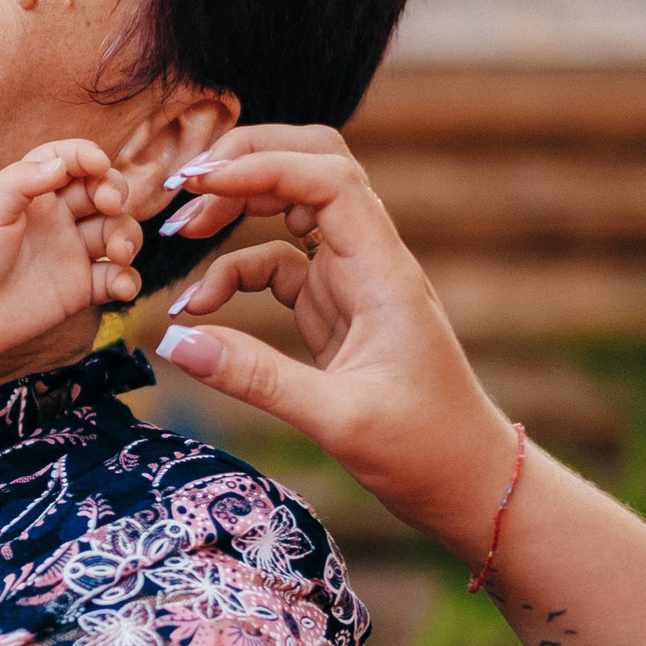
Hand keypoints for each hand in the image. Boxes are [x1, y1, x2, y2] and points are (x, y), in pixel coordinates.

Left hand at [0, 140, 143, 385]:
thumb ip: (24, 180)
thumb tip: (62, 164)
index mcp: (33, 189)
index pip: (70, 160)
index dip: (88, 156)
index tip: (97, 163)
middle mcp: (57, 216)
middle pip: (103, 192)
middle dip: (115, 191)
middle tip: (109, 203)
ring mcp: (70, 251)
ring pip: (116, 232)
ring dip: (127, 235)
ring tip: (116, 252)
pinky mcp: (78, 288)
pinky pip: (114, 278)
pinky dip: (127, 280)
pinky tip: (121, 286)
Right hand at [150, 125, 519, 553]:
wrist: (471, 484)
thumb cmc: (425, 451)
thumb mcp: (337, 420)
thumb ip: (255, 378)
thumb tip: (173, 342)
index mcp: (384, 271)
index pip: (326, 177)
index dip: (259, 164)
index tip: (196, 185)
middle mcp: (370, 259)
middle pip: (310, 165)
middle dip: (244, 162)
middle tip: (179, 190)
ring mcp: (352, 279)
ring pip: (290, 206)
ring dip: (234, 208)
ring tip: (178, 236)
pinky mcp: (334, 307)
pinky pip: (276, 263)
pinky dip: (233, 272)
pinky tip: (202, 308)